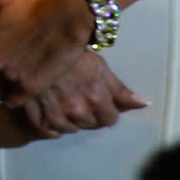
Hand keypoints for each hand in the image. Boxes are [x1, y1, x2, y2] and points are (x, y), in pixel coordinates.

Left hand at [0, 0, 97, 102]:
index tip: (7, 45)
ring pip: (0, 86)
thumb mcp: (2, 4)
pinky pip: (12, 100)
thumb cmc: (35, 6)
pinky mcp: (26, 89)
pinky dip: (18, 94)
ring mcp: (8, 77)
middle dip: (1, 65)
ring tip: (28, 65)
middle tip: (20, 54)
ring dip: (10, 79)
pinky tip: (30, 81)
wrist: (66, 16)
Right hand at [14, 50, 148, 138]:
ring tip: (67, 97)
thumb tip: (144, 104)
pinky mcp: (39, 120)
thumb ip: (121, 90)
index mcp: (96, 97)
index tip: (100, 96)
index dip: (108, 107)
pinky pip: (53, 133)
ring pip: (74, 129)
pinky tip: (53, 107)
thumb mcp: (98, 65)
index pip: (111, 119)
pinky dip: (55, 124)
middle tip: (81, 92)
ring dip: (74, 118)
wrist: (35, 46)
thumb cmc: (70, 51)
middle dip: (91, 112)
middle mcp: (78, 111)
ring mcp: (57, 117)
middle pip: (93, 124)